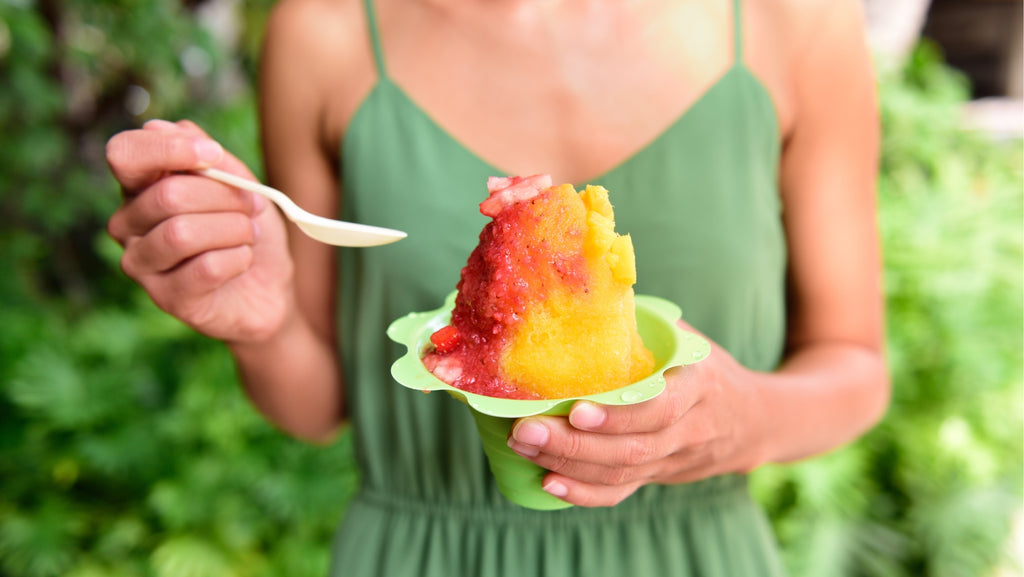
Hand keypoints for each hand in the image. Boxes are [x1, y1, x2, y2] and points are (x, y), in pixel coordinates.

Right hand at [106, 119, 293, 343]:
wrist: (268, 290)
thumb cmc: (248, 232)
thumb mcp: (241, 185)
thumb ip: (209, 157)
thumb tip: (161, 127)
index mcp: (141, 187)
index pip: (125, 154)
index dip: (168, 149)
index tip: (213, 154)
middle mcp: (128, 224)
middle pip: (168, 194)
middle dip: (226, 196)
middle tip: (253, 207)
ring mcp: (141, 263)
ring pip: (182, 233)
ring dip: (233, 229)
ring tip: (249, 234)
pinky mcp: (165, 298)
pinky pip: (204, 268)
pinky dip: (238, 258)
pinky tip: (243, 260)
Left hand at [506, 319, 771, 506]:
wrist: (753, 421)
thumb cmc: (707, 369)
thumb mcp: (689, 342)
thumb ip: (646, 327)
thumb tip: (585, 294)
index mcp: (699, 387)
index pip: (660, 409)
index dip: (617, 415)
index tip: (575, 409)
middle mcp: (690, 430)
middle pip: (632, 448)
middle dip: (573, 443)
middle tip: (525, 430)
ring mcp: (674, 460)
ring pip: (622, 474)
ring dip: (568, 464)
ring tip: (523, 447)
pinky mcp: (657, 477)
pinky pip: (622, 492)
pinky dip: (584, 493)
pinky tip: (548, 482)